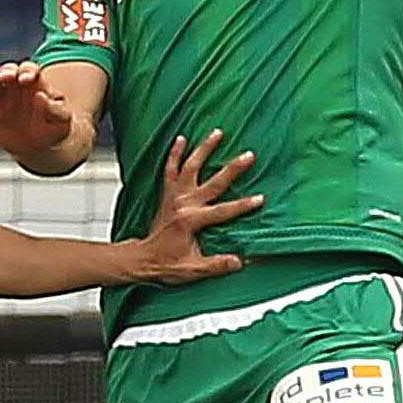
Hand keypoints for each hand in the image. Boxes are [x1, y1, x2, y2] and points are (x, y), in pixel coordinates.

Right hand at [0, 60, 75, 156]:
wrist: (38, 147)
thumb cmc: (53, 127)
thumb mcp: (62, 120)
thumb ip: (55, 109)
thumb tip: (40, 96)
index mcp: (34, 83)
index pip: (29, 69)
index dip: (27, 71)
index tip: (26, 80)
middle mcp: (14, 86)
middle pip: (8, 71)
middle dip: (6, 72)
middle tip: (6, 78)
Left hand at [136, 130, 262, 283]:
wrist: (142, 259)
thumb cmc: (166, 264)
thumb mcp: (193, 269)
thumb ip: (217, 264)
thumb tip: (241, 261)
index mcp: (191, 221)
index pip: (223, 211)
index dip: (242, 205)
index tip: (260, 199)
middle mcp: (182, 204)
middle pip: (213, 183)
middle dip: (232, 169)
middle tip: (248, 156)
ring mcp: (174, 196)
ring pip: (190, 167)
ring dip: (204, 149)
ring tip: (217, 132)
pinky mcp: (167, 194)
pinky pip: (170, 169)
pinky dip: (174, 153)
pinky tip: (181, 139)